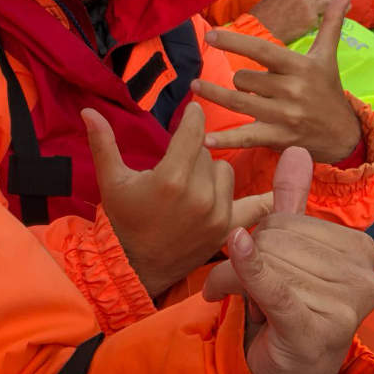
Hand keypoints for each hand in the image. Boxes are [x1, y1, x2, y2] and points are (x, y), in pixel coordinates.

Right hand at [83, 103, 272, 297]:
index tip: (195, 108)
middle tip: (176, 166)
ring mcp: (217, 214)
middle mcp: (199, 195)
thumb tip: (88, 109)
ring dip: (212, 173)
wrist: (136, 265)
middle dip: (193, 153)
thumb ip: (102, 141)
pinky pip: (255, 206)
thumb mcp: (111, 179)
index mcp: (171, 178)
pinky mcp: (228, 229)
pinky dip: (265, 199)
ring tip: (191, 185)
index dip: (194, 118)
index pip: (193, 133)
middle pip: (207, 153)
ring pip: (225, 172)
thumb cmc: (123, 218)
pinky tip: (285, 191)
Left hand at [194, 0, 361, 162]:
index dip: (233, 42)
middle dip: (237, 80)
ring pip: (238, 101)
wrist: (343, 135)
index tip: (210, 35)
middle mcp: (292, 90)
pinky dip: (226, 140)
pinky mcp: (278, 138)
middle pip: (244, 79)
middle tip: (243, 83)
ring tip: (195, 86)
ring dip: (214, 94)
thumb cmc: (327, 91)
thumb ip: (330, 26)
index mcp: (300, 67)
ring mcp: (284, 116)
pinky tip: (205, 140)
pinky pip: (246, 137)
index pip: (261, 50)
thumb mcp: (327, 58)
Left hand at [202, 147, 373, 373]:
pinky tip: (236, 250)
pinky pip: (272, 286)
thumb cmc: (290, 304)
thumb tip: (297, 149)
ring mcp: (345, 304)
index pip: (288, 221)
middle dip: (244, 258)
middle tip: (234, 282)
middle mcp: (362, 277)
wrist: (289, 366)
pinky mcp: (316, 328)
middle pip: (276, 240)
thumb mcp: (292, 250)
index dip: (260, 238)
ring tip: (235, 297)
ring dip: (233, 279)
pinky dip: (248, 269)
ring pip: (266, 263)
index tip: (252, 257)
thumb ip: (294, 201)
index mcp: (360, 250)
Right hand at [249, 0, 334, 43]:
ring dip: (328, 8)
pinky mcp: (310, 18)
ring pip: (329, 1)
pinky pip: (327, 15)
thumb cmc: (264, 17)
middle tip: (323, 7)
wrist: (257, 33)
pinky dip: (324, 19)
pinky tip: (315, 24)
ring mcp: (306, 3)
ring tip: (318, 16)